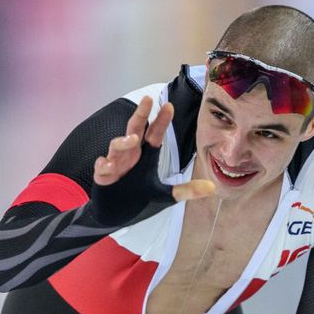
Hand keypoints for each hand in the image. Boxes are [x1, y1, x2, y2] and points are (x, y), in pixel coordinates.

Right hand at [93, 96, 214, 201]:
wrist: (114, 213)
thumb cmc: (138, 197)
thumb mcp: (165, 195)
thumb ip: (187, 190)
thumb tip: (213, 188)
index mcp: (145, 155)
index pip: (154, 134)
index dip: (161, 121)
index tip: (169, 106)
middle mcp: (130, 155)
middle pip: (134, 129)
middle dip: (140, 114)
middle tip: (147, 99)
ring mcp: (115, 163)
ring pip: (116, 145)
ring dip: (123, 140)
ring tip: (133, 139)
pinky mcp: (102, 176)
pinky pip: (101, 166)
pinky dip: (103, 164)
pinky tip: (107, 165)